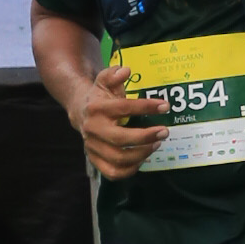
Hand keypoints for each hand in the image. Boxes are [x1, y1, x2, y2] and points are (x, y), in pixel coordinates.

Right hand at [70, 54, 164, 178]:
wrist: (79, 111)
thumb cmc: (99, 96)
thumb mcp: (104, 80)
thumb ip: (113, 74)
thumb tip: (126, 70)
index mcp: (96, 108)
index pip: (123, 108)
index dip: (145, 106)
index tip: (165, 106)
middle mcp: (93, 129)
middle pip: (121, 139)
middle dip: (146, 136)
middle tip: (164, 132)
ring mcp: (92, 147)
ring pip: (118, 158)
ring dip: (141, 153)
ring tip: (156, 144)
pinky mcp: (95, 160)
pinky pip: (113, 173)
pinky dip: (130, 170)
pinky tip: (143, 158)